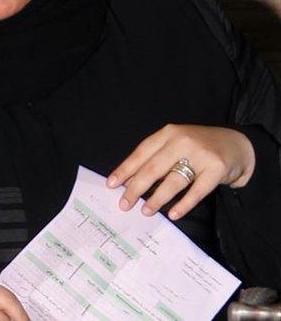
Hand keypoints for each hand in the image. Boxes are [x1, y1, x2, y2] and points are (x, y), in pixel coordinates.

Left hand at [106, 124, 255, 219]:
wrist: (237, 144)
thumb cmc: (198, 148)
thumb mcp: (174, 145)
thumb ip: (155, 159)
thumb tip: (129, 182)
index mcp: (167, 134)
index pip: (141, 153)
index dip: (125, 170)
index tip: (111, 184)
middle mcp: (182, 141)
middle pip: (153, 168)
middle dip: (136, 188)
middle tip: (124, 204)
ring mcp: (201, 154)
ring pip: (173, 181)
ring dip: (157, 199)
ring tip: (146, 211)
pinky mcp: (217, 169)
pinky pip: (197, 191)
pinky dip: (184, 204)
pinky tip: (173, 214)